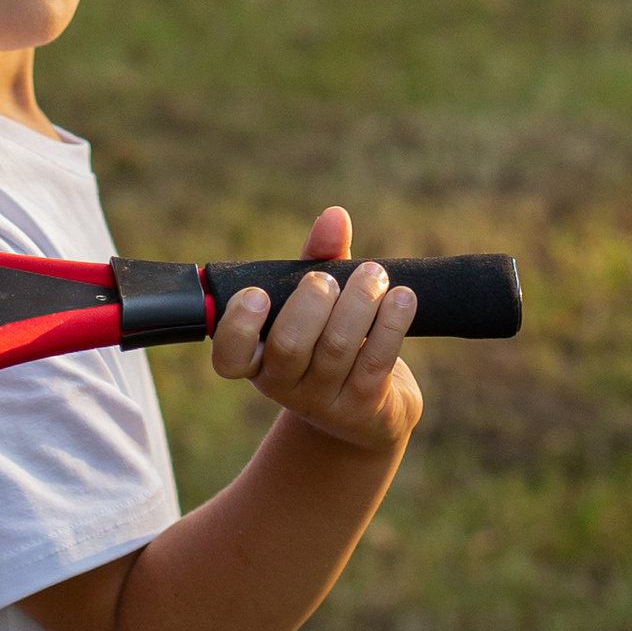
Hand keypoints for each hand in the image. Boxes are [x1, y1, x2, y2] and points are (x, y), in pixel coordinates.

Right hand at [210, 204, 422, 459]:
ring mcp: (324, 402)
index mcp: (257, 359)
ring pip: (337, 348)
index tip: (258, 294)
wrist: (366, 413)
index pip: (228, 356)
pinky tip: (403, 297)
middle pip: (288, 346)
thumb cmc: (330, 341)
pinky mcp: (364, 406)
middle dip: (311, 303)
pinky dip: (391, 322)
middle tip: (327, 279)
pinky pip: (377, 361)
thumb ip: (319, 258)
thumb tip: (334, 217)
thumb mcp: (319, 301)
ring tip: (375, 275)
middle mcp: (283, 385)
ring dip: (360, 301)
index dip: (238, 326)